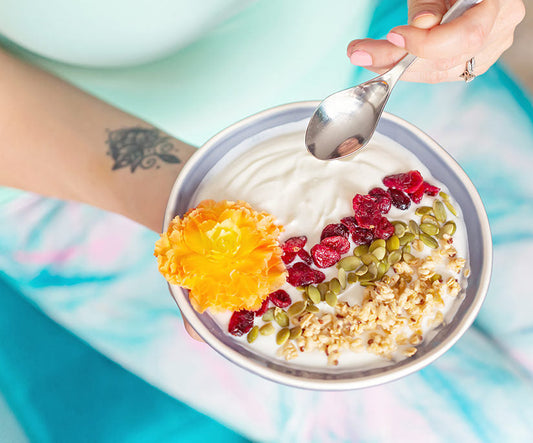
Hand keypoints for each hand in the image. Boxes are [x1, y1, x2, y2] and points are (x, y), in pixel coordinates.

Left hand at [347, 0, 524, 82]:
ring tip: (364, 55)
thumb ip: (431, 2)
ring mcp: (486, 51)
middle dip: (396, 60)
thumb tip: (420, 25)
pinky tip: (383, 61)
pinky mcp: (469, 61)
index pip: (466, 36)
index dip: (426, 43)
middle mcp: (497, 33)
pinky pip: (436, 72)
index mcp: (499, 5)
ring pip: (437, 72)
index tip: (393, 37)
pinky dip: (408, 68)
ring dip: (395, 67)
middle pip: (445, 61)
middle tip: (360, 53)